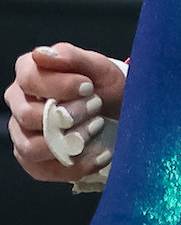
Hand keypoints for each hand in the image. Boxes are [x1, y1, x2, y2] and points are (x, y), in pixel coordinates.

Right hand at [10, 43, 124, 183]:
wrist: (117, 111)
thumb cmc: (103, 85)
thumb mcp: (97, 66)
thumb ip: (70, 57)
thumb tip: (42, 54)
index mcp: (28, 74)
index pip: (30, 80)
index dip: (59, 85)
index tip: (88, 87)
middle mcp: (19, 103)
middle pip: (28, 116)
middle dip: (68, 115)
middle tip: (96, 108)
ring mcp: (22, 133)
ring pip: (31, 147)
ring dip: (69, 142)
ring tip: (97, 129)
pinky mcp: (32, 159)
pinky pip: (41, 170)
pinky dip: (73, 167)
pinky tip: (99, 157)